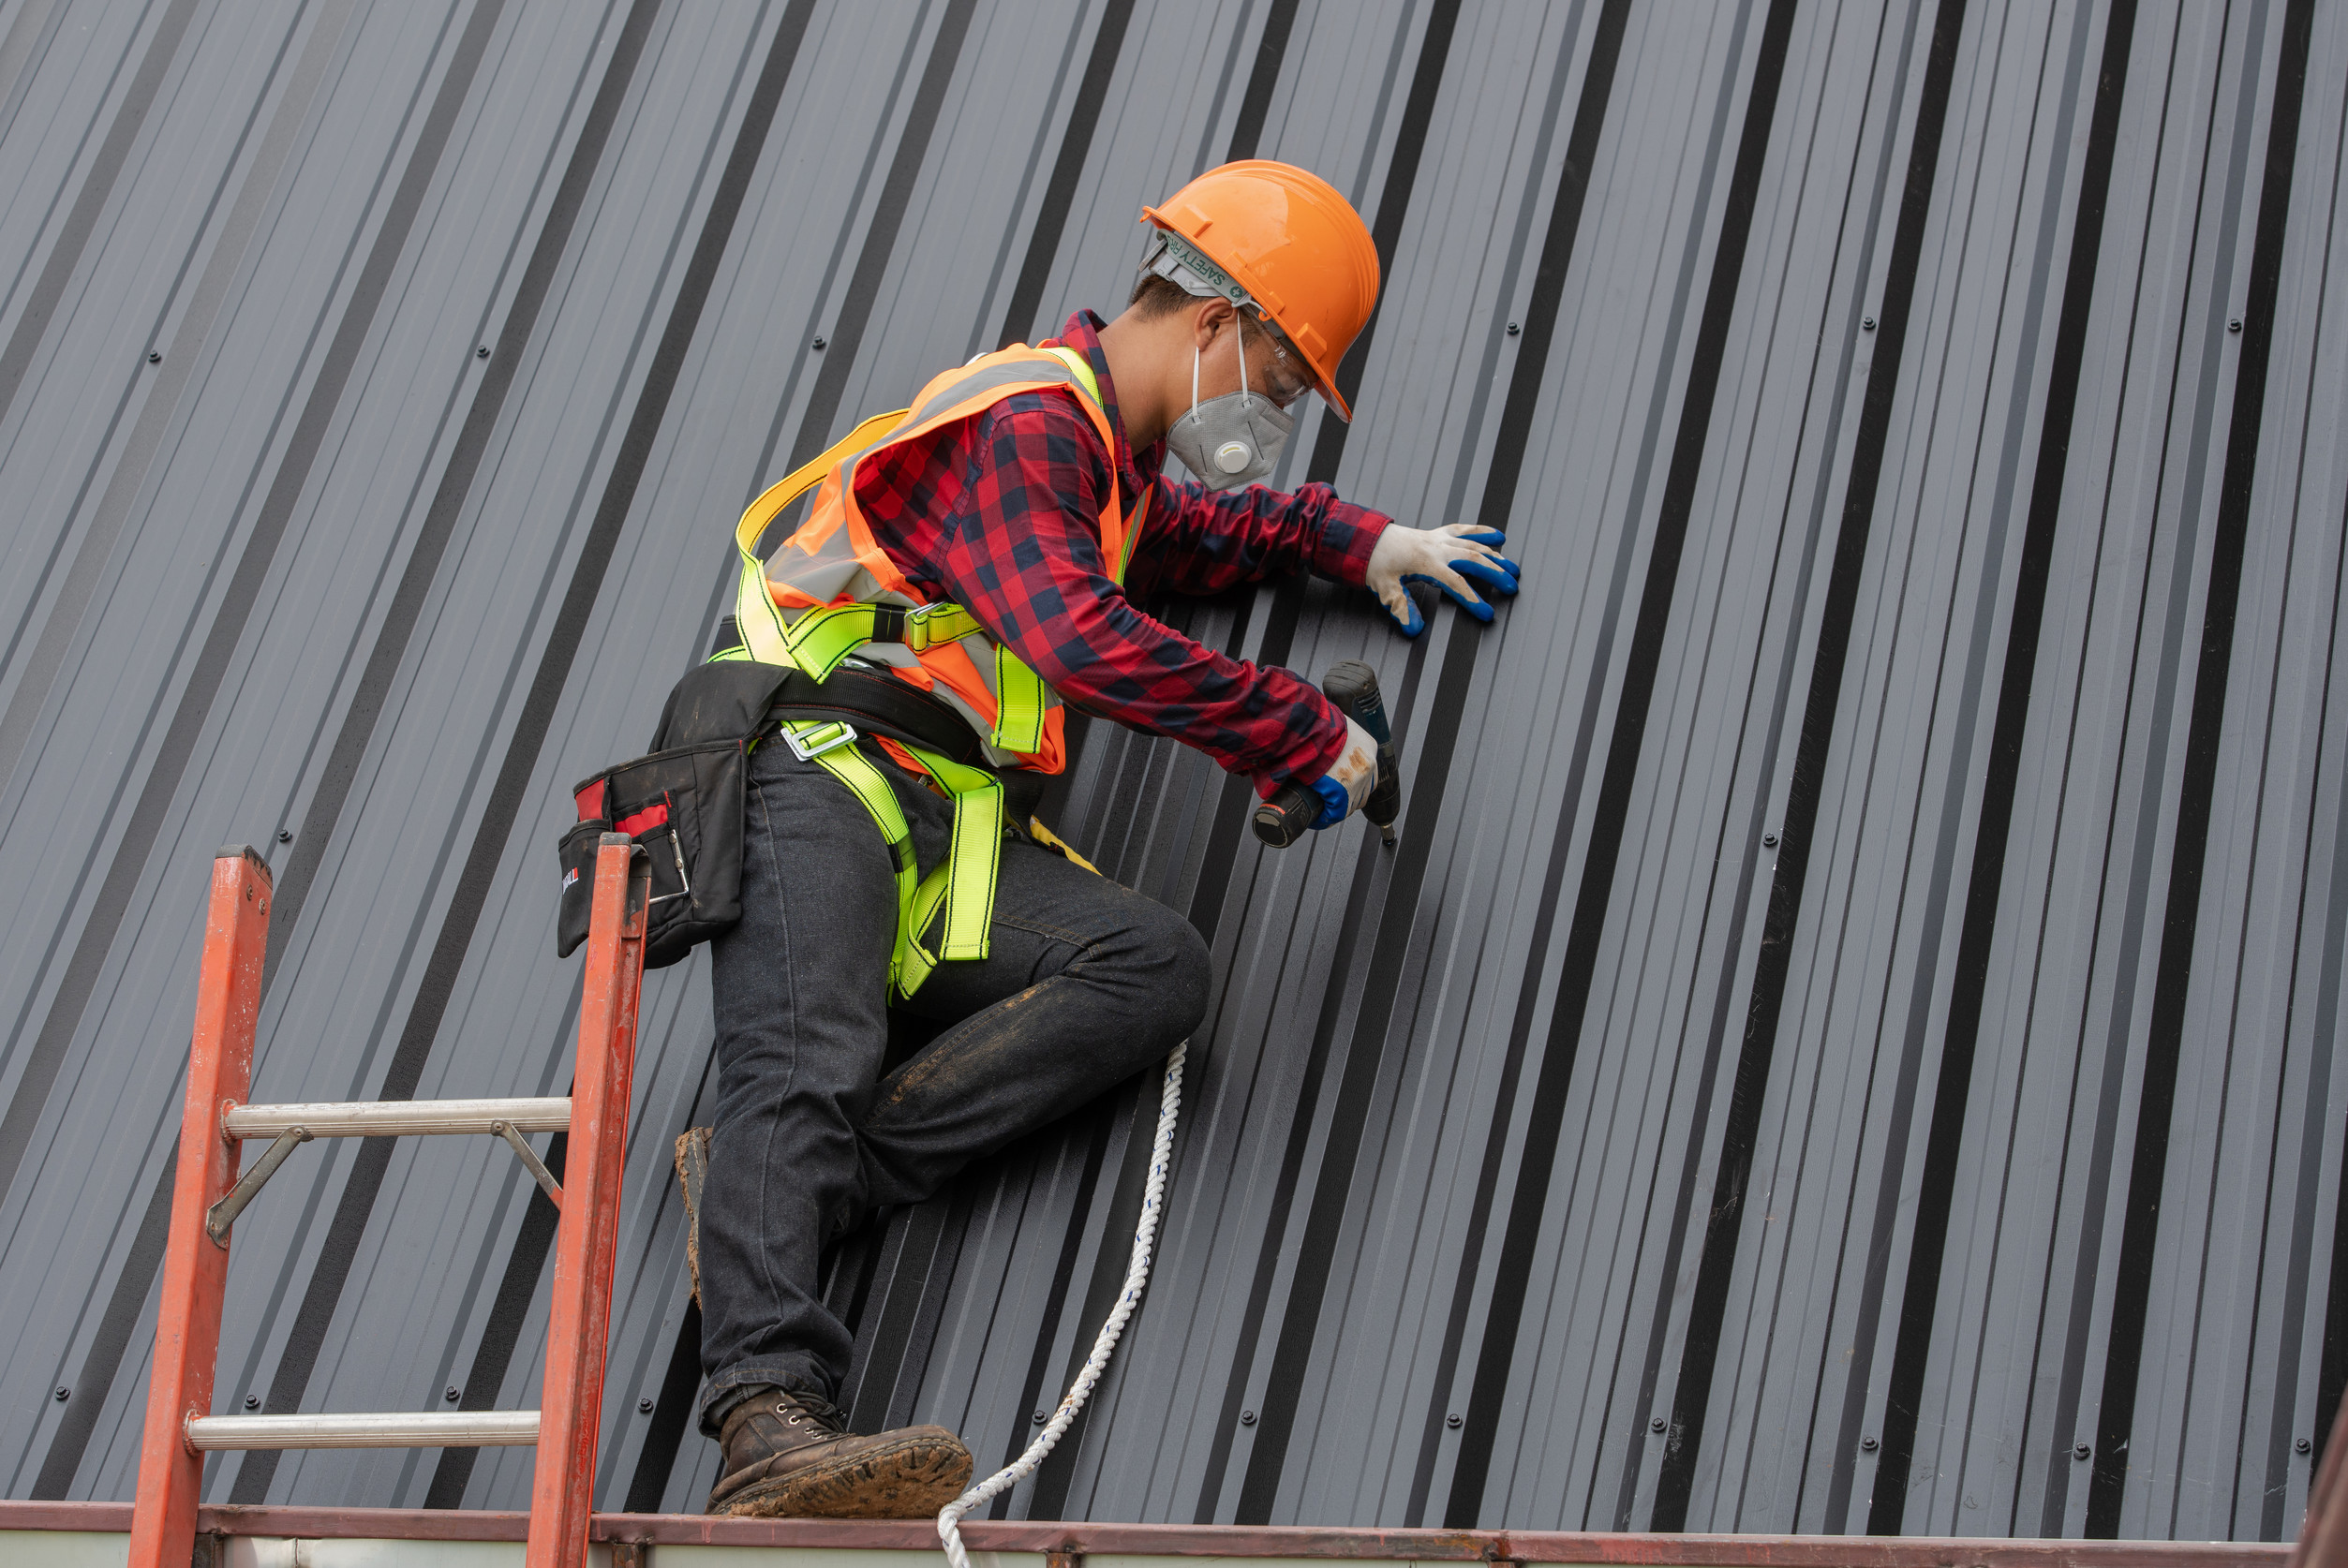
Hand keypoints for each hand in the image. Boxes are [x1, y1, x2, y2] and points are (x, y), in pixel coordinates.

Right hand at [1305, 715, 1380, 828]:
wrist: (1311, 725)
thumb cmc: (1319, 723)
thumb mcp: (1338, 725)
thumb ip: (1340, 736)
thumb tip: (1327, 740)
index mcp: (1369, 747)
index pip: (1367, 772)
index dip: (1355, 783)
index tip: (1344, 788)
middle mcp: (1368, 764)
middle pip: (1364, 791)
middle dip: (1349, 799)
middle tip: (1333, 801)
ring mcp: (1359, 778)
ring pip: (1353, 804)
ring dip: (1339, 808)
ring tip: (1325, 811)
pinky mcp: (1343, 790)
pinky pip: (1337, 812)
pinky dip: (1327, 817)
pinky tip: (1319, 819)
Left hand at [1365, 523, 1520, 635]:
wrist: (1366, 538)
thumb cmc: (1376, 563)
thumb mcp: (1386, 589)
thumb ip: (1402, 608)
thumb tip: (1414, 629)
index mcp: (1426, 562)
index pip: (1456, 584)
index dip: (1473, 599)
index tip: (1487, 614)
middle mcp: (1438, 548)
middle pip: (1474, 560)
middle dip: (1495, 574)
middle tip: (1512, 588)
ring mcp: (1440, 539)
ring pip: (1474, 545)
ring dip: (1496, 556)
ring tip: (1514, 568)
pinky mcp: (1438, 534)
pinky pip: (1465, 530)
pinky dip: (1483, 532)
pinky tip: (1499, 536)